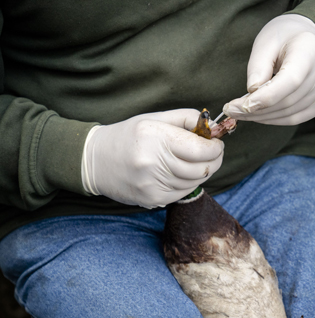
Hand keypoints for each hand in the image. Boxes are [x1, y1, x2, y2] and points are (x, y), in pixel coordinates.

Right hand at [81, 109, 223, 208]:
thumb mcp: (155, 118)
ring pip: (196, 182)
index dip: (216, 148)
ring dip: (201, 172)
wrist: (94, 161)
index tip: (217, 143)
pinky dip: (187, 183)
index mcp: (156, 137)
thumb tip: (215, 126)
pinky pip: (183, 192)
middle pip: (203, 168)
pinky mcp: (152, 199)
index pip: (202, 150)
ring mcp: (153, 184)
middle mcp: (154, 162)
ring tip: (192, 161)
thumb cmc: (129, 135)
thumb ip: (187, 119)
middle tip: (212, 153)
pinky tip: (178, 173)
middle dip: (214, 160)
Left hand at [224, 14, 314, 125]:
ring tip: (242, 113)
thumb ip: (258, 66)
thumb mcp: (266, 41)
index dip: (266, 97)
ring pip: (291, 114)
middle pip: (288, 101)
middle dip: (257, 110)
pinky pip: (298, 117)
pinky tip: (260, 114)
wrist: (311, 36)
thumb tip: (252, 93)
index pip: (290, 81)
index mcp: (310, 51)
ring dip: (263, 118)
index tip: (240, 106)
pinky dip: (276, 119)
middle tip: (231, 111)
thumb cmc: (286, 36)